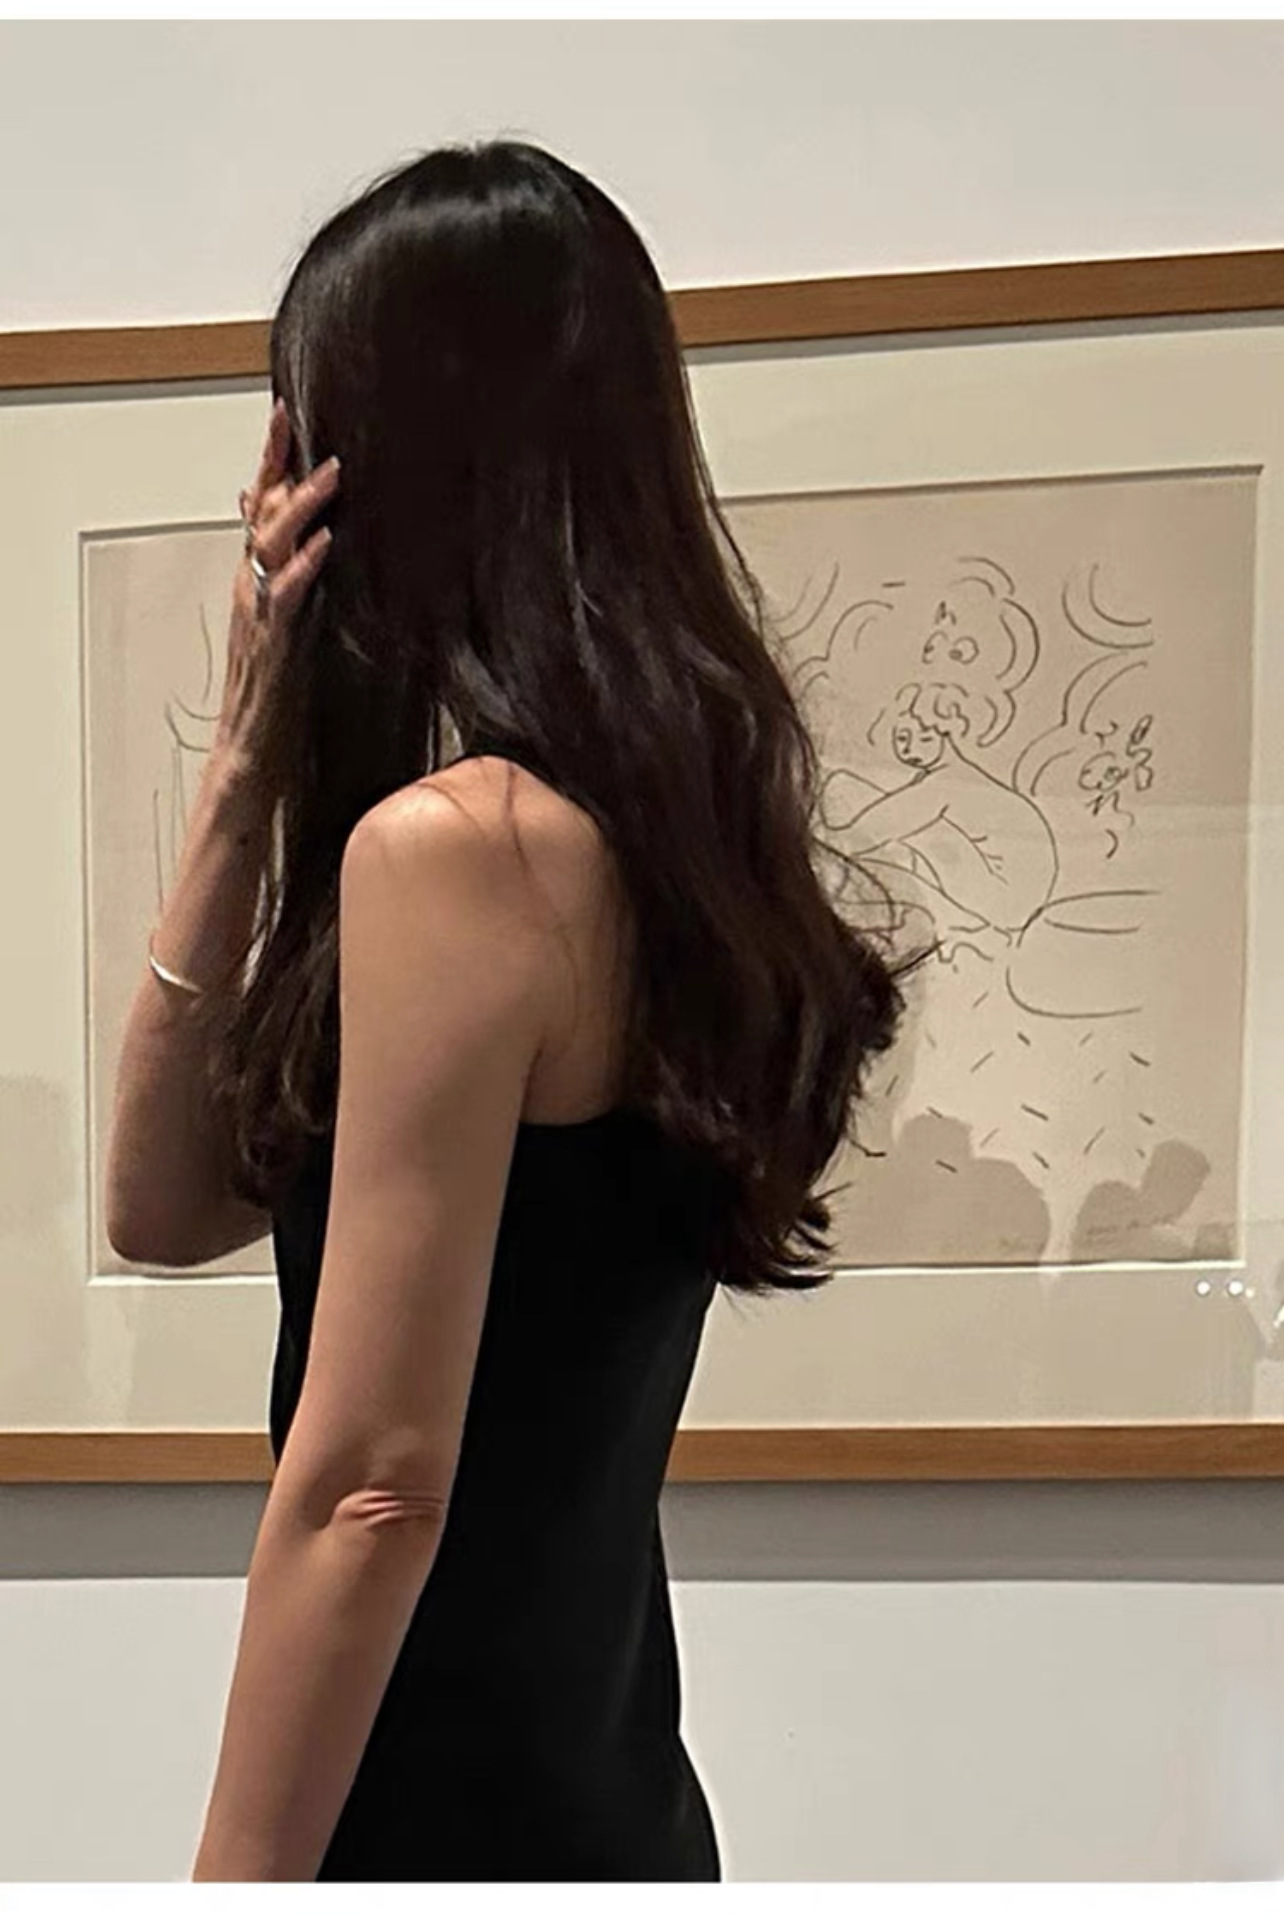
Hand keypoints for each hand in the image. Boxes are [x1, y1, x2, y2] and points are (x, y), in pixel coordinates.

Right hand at [214, 397, 340, 773]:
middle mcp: (250, 594)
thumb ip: (287, 580)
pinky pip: (283, 603)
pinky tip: (325, 545)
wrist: (246, 760)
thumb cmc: (270, 698)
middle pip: (257, 517)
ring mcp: (258, 620)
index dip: (271, 461)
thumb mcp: (284, 626)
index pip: (259, 510)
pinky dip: (302, 570)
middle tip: (298, 421)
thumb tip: (299, 539)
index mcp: (256, 585)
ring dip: (299, 509)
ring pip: (268, 551)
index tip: (286, 413)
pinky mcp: (272, 652)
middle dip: (277, 466)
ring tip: (331, 473)